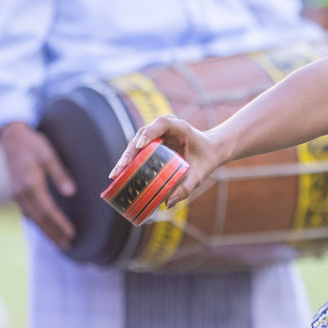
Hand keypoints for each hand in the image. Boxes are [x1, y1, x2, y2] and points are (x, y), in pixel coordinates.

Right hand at [0, 121, 76, 249]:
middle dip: (53, 233)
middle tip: (67, 245)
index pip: (47, 209)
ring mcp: (16, 194)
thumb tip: (71, 193)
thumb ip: (59, 174)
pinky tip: (45, 229)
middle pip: (38, 218)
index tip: (71, 234)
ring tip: (59, 242)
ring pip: (31, 218)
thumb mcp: (48, 155)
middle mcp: (21, 192)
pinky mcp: (16, 193)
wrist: (11, 137)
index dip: (58, 224)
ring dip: (45, 231)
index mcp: (30, 183)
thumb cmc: (33, 144)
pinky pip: (27, 213)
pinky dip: (37, 223)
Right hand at [109, 114, 224, 209]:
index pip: (161, 123)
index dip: (149, 133)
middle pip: (143, 135)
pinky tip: (121, 175)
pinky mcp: (151, 143)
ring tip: (116, 174)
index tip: (140, 145)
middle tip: (120, 168)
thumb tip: (169, 203)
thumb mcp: (199, 174)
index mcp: (179, 127)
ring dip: (126, 158)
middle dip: (130, 152)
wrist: (211, 151)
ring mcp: (156, 134)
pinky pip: (138, 151)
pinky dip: (130, 162)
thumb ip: (187, 187)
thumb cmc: (206, 159)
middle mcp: (164, 128)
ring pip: (136, 143)